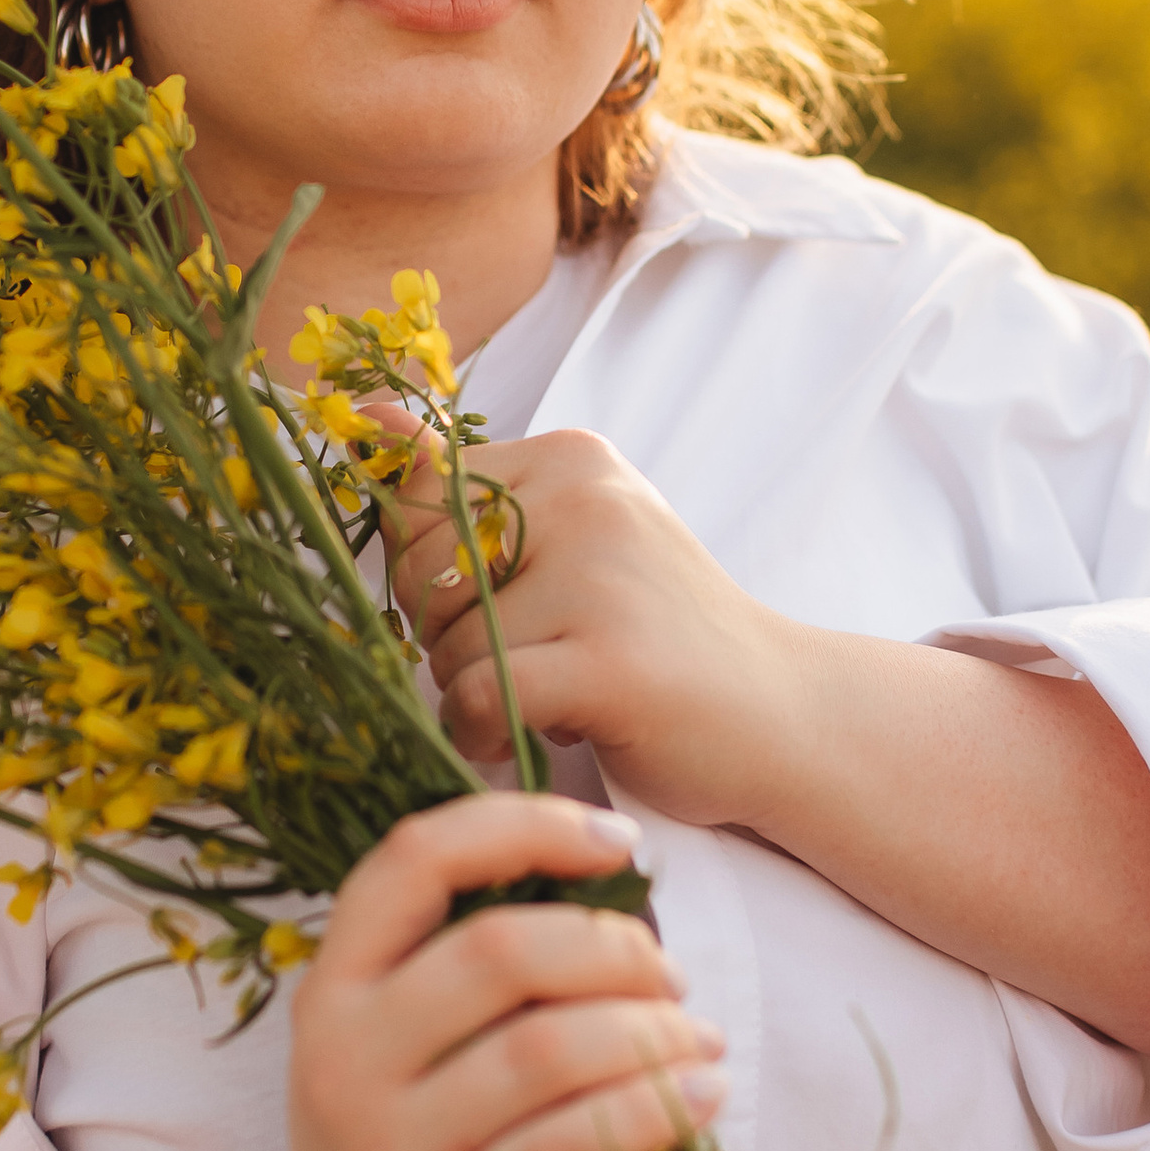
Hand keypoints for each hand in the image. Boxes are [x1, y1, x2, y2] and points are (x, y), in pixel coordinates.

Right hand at [250, 789, 726, 1150]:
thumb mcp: (386, 1048)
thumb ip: (461, 973)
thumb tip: (617, 896)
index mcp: (335, 985)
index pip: (416, 859)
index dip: (525, 824)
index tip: (618, 839)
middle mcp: (350, 1054)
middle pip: (502, 951)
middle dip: (615, 949)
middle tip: (672, 980)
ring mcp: (396, 1144)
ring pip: (548, 1049)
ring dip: (651, 1035)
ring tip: (701, 1044)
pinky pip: (576, 1145)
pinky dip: (657, 1111)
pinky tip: (703, 1101)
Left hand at [386, 430, 795, 828]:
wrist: (784, 710)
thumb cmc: (661, 632)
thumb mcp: (574, 540)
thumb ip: (471, 494)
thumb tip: (365, 414)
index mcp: (571, 461)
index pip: (419, 502)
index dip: (430, 574)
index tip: (500, 606)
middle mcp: (586, 500)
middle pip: (421, 572)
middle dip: (446, 636)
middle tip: (529, 660)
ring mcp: (600, 578)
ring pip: (448, 645)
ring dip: (473, 696)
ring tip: (551, 697)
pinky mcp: (608, 663)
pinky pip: (479, 698)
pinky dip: (484, 735)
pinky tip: (536, 736)